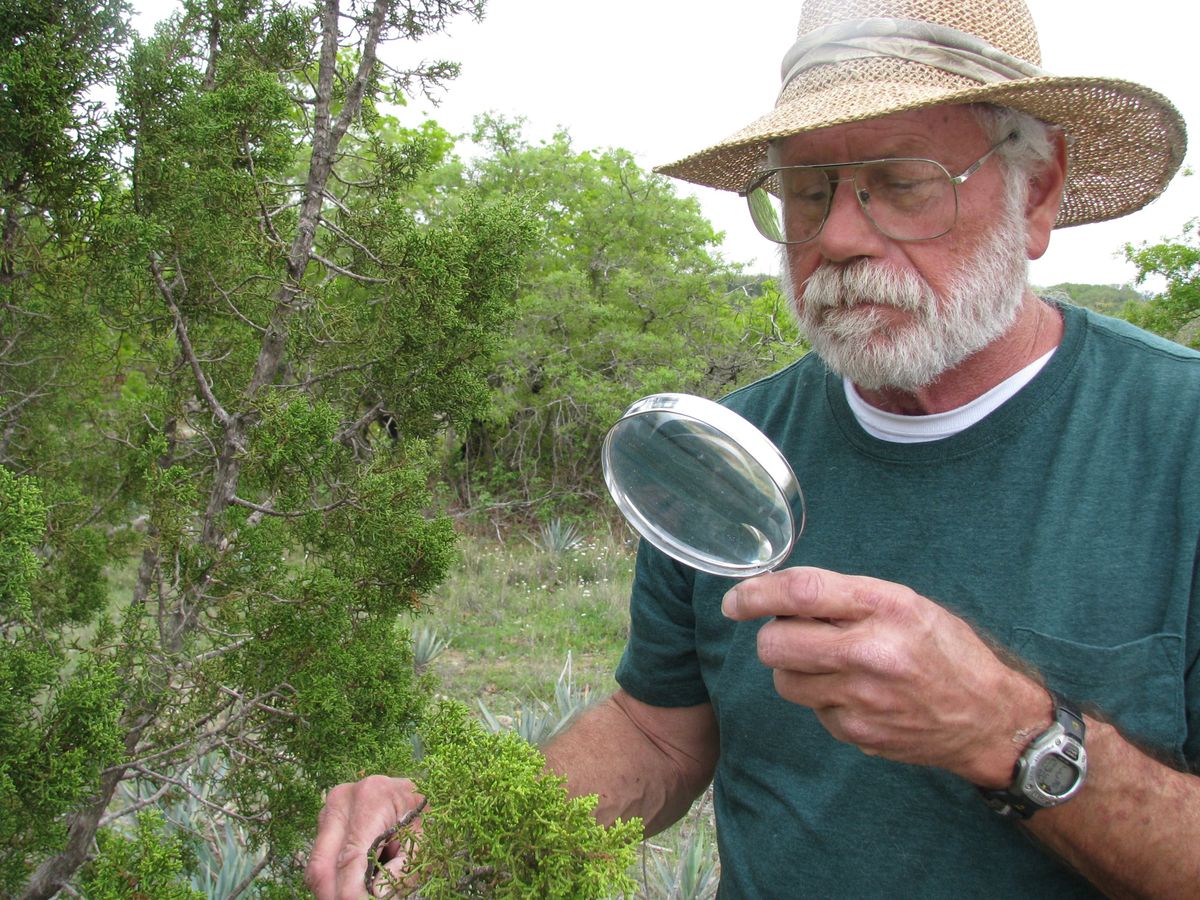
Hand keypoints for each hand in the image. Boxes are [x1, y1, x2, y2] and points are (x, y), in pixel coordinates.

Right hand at [306, 775, 423, 898]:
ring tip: (365, 890)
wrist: (418, 791)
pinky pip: (322, 862)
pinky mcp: (326, 822)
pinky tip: (361, 879)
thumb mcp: (426, 839)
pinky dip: (338, 879)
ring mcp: (329, 810)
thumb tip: (375, 896)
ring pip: (318, 867)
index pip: (350, 856)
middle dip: (335, 894)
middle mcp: (342, 801)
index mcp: (371, 798)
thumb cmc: (427, 813)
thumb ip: (403, 868)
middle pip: (322, 865)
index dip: (351, 891)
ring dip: (337, 887)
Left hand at [721, 566, 1047, 785]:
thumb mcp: (906, 604)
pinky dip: (822, 699)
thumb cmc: (946, 651)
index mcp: (884, 607)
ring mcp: (862, 697)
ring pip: (784, 680)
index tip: (735, 600)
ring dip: (793, 670)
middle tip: (790, 634)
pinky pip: (812, 710)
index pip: (800, 593)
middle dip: (771, 636)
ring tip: (829, 664)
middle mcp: (870, 651)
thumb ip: (847, 598)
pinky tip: (854, 693)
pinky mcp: (858, 732)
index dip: (756, 594)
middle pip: (776, 643)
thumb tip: (781, 596)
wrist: (988, 717)